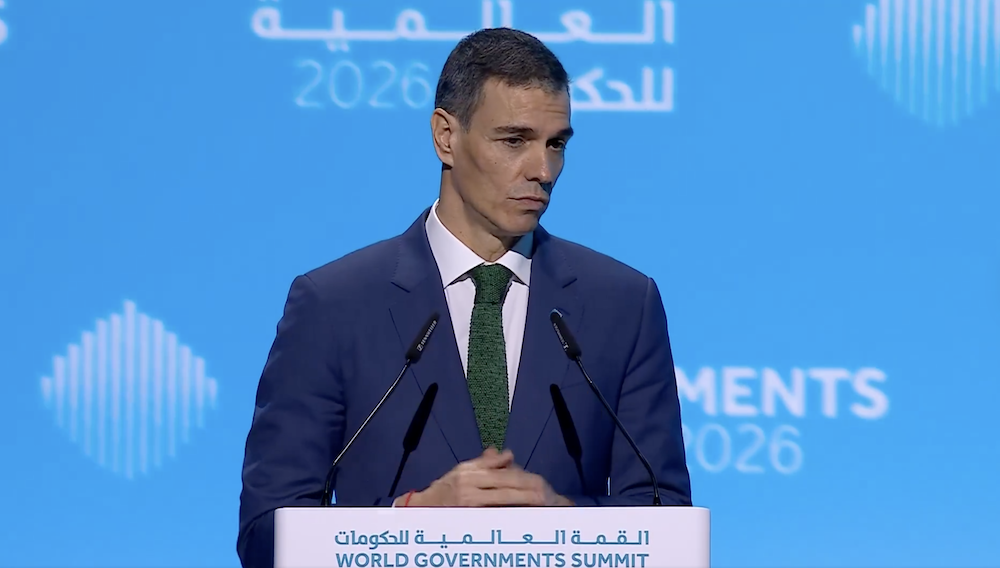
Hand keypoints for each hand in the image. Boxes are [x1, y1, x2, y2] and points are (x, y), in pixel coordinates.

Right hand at [397, 448, 572, 506]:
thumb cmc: (444, 490)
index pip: (504, 474)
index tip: (542, 484)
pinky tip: (522, 518)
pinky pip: (493, 516)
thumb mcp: (462, 471)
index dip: (525, 479)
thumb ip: (486, 463)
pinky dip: (508, 516)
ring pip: (503, 503)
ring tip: (542, 507)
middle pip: (507, 488)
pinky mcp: (467, 517)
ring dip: (523, 504)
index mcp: (471, 472)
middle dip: (530, 493)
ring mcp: (468, 503)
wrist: (420, 509)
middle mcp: (469, 485)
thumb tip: (508, 454)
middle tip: (549, 497)